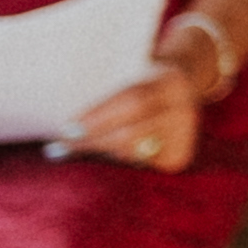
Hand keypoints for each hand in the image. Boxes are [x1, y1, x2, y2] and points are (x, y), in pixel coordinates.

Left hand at [58, 61, 209, 172]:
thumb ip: (110, 102)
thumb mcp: (132, 82)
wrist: (180, 93)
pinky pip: (139, 164)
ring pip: (134, 151)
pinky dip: (116, 162)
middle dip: (92, 141)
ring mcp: (185, 136)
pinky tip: (103, 158)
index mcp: (170, 82)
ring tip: (71, 152)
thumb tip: (67, 129)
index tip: (67, 128)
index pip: (132, 101)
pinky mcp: (179, 158)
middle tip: (62, 147)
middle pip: (133, 132)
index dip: (98, 116)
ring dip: (99, 153)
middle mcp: (184, 109)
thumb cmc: (142, 87)